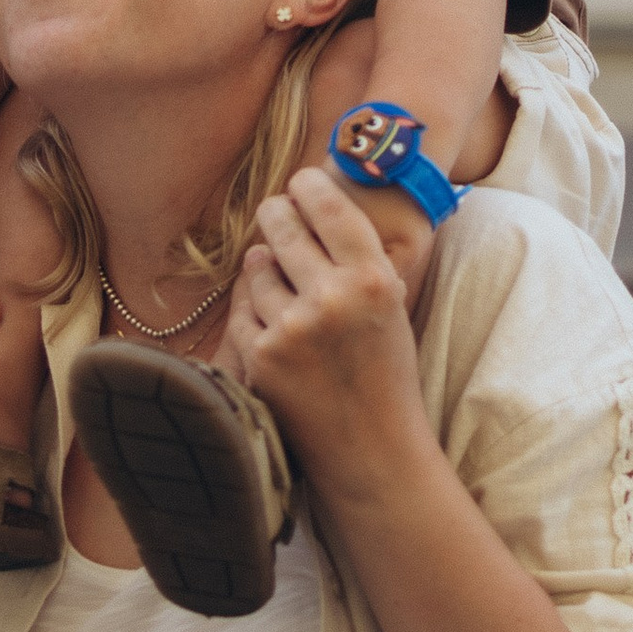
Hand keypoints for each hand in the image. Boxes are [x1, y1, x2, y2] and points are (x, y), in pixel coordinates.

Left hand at [231, 167, 435, 509]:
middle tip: (276, 213)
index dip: (307, 185)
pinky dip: (254, 314)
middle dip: (275, 214)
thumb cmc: (384, 372)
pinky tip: (277, 328)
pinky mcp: (262, 356)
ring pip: (256, 266)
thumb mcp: (390, 306)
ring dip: (264, 270)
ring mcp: (292, 327)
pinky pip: (242, 311)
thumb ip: (357, 257)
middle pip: (282, 223)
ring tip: (288, 291)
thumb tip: (309, 201)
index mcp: (374, 278)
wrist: (372, 449)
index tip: (299, 182)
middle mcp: (333, 297)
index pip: (328, 205)